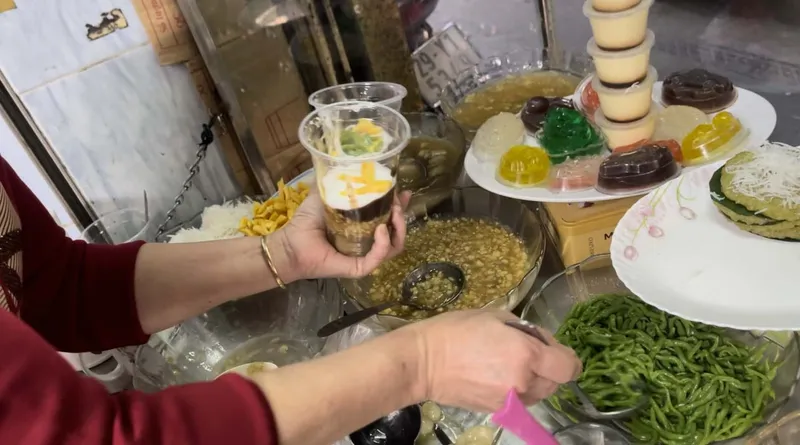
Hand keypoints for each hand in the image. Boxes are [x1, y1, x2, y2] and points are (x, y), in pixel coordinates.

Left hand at [275, 187, 409, 280]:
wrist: (290, 244)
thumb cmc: (305, 222)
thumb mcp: (325, 195)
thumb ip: (337, 182)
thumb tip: (344, 161)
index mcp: (363, 227)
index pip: (388, 218)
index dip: (399, 206)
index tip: (404, 192)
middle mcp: (367, 242)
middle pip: (396, 232)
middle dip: (402, 215)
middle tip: (398, 202)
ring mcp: (365, 256)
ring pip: (394, 246)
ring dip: (399, 229)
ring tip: (395, 214)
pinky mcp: (359, 268)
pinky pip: (378, 258)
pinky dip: (384, 245)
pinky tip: (381, 230)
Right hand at [408, 309, 581, 411]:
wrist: (424, 362)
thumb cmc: (457, 331)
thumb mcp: (496, 316)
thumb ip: (527, 330)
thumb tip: (542, 343)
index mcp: (527, 355)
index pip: (569, 367)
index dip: (568, 358)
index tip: (556, 351)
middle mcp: (524, 382)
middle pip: (556, 382)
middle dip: (549, 367)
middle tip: (526, 350)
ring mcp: (511, 400)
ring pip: (540, 394)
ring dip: (535, 380)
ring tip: (511, 363)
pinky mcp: (498, 410)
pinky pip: (521, 401)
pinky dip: (519, 389)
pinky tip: (498, 374)